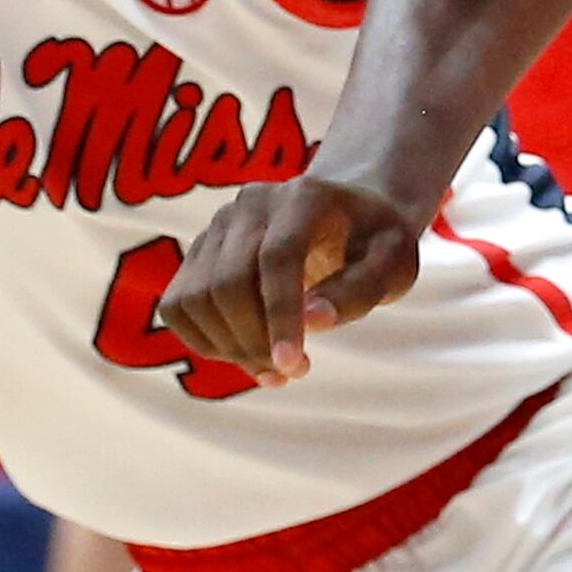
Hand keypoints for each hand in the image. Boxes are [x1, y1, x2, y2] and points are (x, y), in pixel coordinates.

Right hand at [156, 175, 428, 386]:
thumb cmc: (375, 242)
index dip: (281, 315)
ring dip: (229, 348)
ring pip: (197, 297)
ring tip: (272, 369)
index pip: (278, 257)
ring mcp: (219, 225)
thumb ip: (359, 291)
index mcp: (304, 197)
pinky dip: (203, 341)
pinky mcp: (199, 250)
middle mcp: (251, 204)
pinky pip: (178, 305)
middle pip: (229, 281)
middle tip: (291, 373)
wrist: (346, 211)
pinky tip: (242, 352)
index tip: (292, 366)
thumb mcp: (393, 264)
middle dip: (255, 341)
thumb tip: (313, 320)